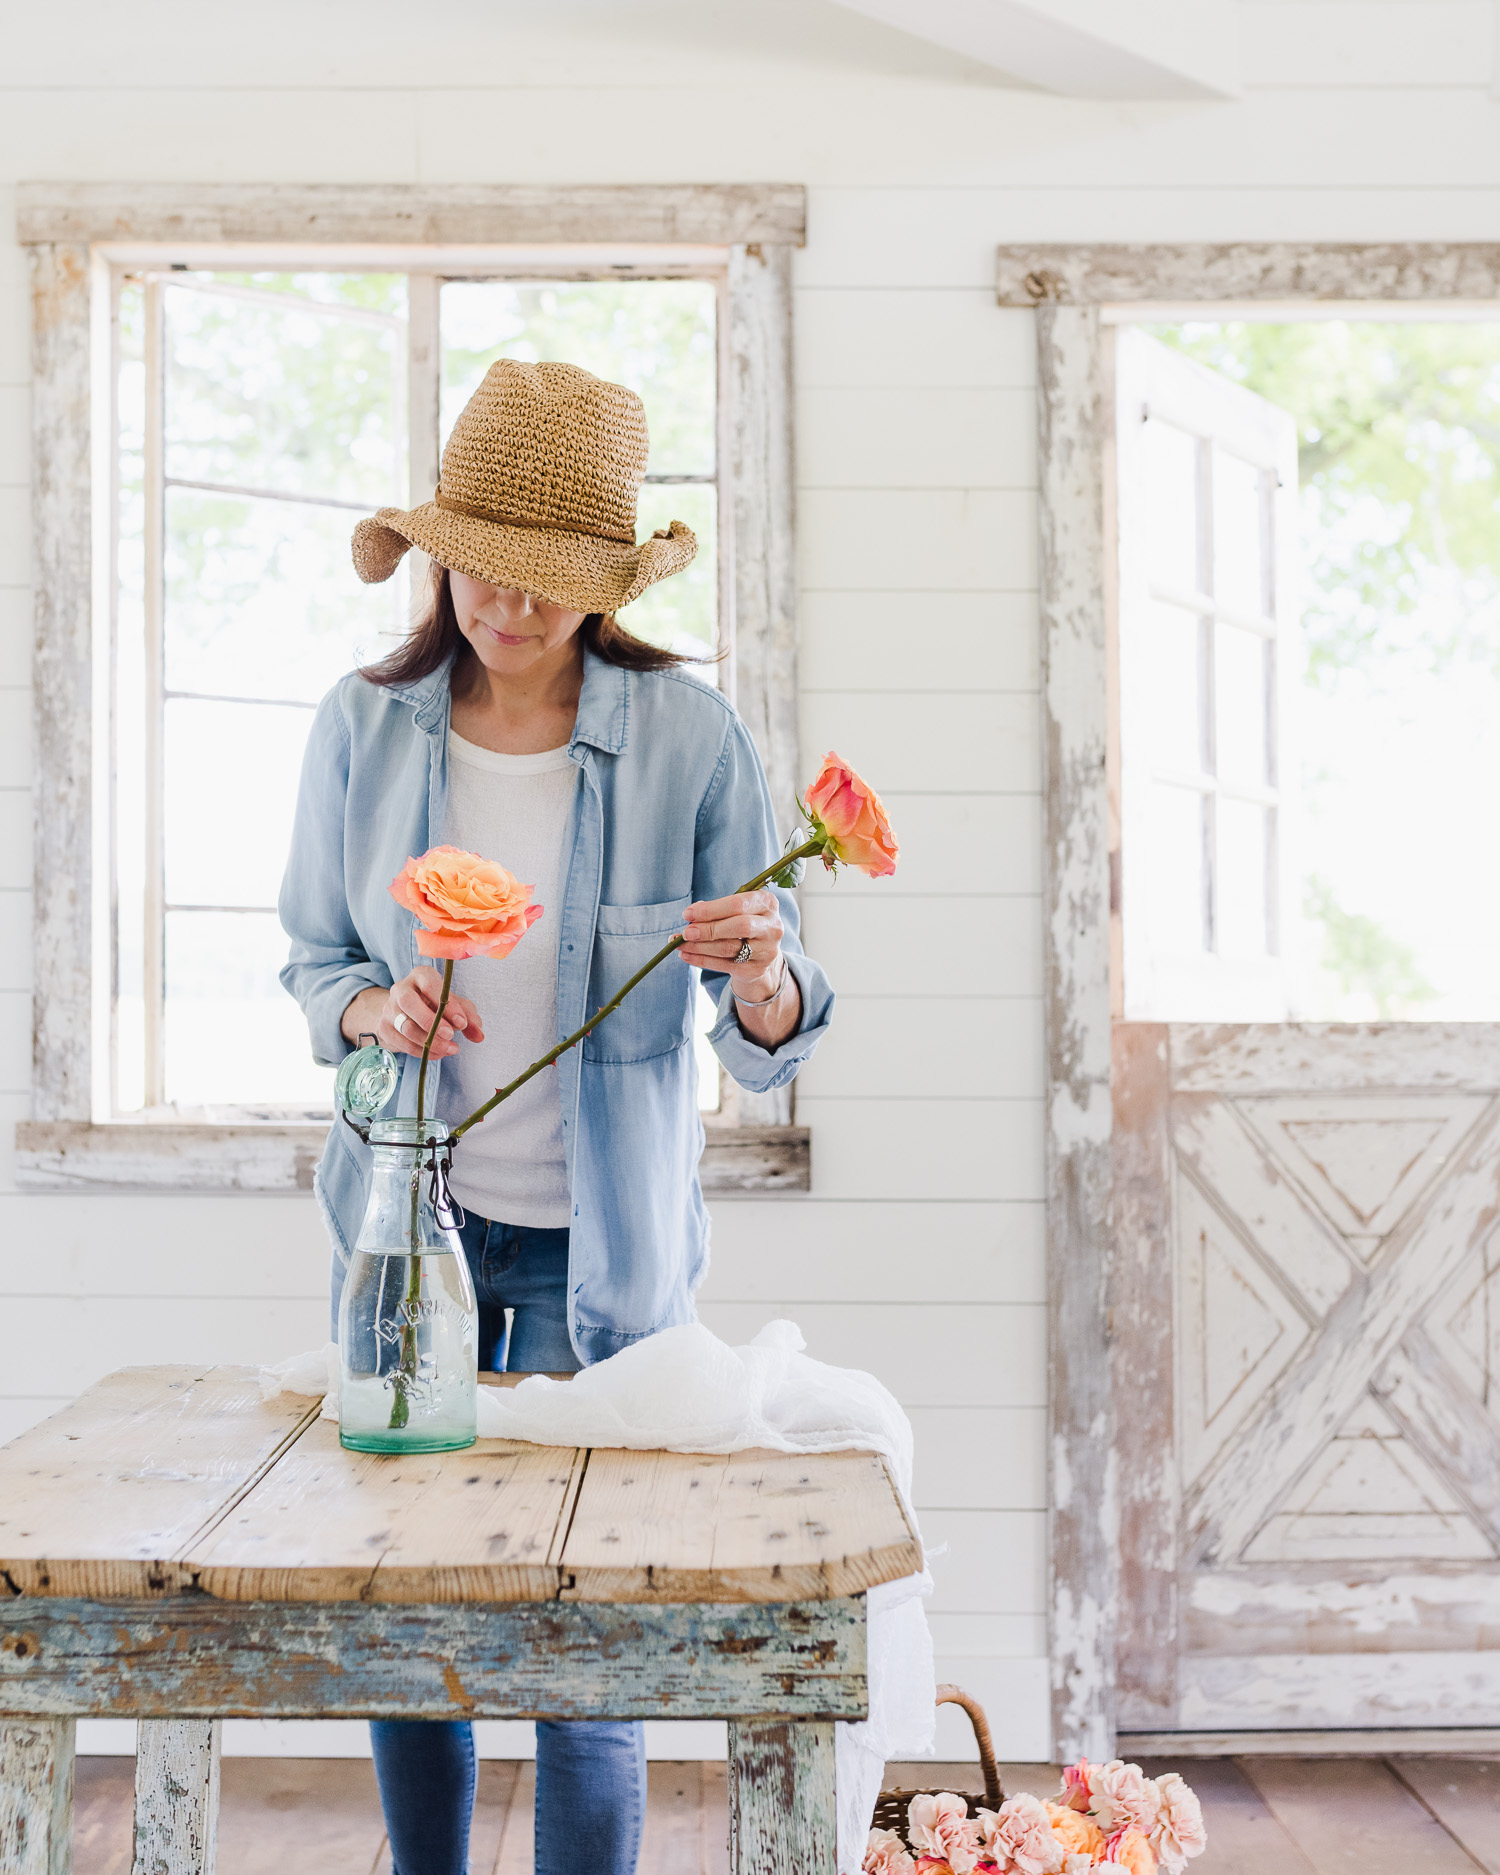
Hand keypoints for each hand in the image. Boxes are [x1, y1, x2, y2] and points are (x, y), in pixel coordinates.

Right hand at [341, 969, 484, 1059]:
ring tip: (450, 1049)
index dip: (447, 1005)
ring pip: (406, 1026)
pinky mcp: (384, 1028)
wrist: (407, 1013)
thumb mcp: (456, 1005)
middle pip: (409, 1003)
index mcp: (420, 976)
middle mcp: (401, 989)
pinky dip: (421, 1051)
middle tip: (451, 1036)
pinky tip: (437, 1053)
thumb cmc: (435, 1004)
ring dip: (429, 1042)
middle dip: (432, 1023)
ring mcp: (389, 1009)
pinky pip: (401, 1043)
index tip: (461, 1024)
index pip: (430, 985)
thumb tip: (479, 1035)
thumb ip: (469, 1016)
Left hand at [680, 889, 787, 1001]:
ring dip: (700, 946)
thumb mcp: (735, 911)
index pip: (738, 904)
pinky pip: (725, 965)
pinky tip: (686, 955)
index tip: (687, 914)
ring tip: (680, 944)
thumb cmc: (742, 923)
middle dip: (708, 929)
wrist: (760, 953)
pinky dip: (702, 960)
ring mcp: (767, 950)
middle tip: (686, 933)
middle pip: (739, 926)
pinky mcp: (757, 969)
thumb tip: (691, 915)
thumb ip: (716, 909)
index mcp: (767, 903)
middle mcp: (772, 926)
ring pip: (729, 948)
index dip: (711, 909)